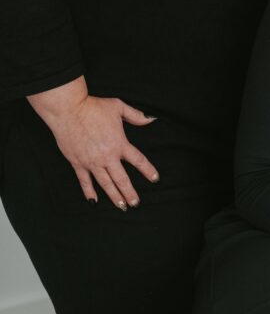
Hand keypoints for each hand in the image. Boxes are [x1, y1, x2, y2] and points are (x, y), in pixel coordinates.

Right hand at [28, 77, 159, 209]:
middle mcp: (107, 156)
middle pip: (122, 179)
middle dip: (130, 193)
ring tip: (121, 206)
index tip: (155, 179)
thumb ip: (136, 115)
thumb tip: (151, 119)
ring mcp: (92, 162)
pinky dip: (89, 192)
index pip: (138, 160)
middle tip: (136, 203)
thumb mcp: (118, 107)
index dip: (148, 170)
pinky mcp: (77, 163)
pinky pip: (84, 181)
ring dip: (114, 196)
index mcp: (119, 143)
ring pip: (105, 184)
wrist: (69, 111)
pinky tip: (94, 201)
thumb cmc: (94, 107)